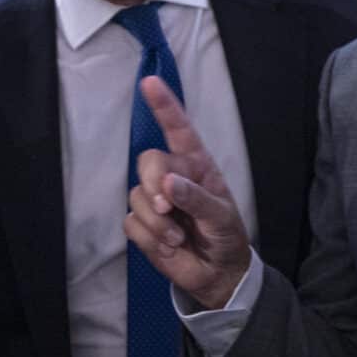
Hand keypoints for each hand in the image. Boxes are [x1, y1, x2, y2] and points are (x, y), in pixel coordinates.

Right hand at [124, 76, 253, 309]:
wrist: (217, 273)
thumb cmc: (225, 235)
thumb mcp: (221, 216)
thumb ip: (197, 198)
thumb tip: (169, 184)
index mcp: (197, 165)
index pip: (179, 129)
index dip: (164, 105)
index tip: (149, 83)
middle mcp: (173, 176)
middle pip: (148, 160)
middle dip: (154, 182)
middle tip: (167, 206)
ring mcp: (154, 200)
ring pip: (136, 194)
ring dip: (158, 221)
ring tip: (178, 235)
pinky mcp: (142, 225)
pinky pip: (131, 222)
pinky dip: (150, 237)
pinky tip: (169, 244)